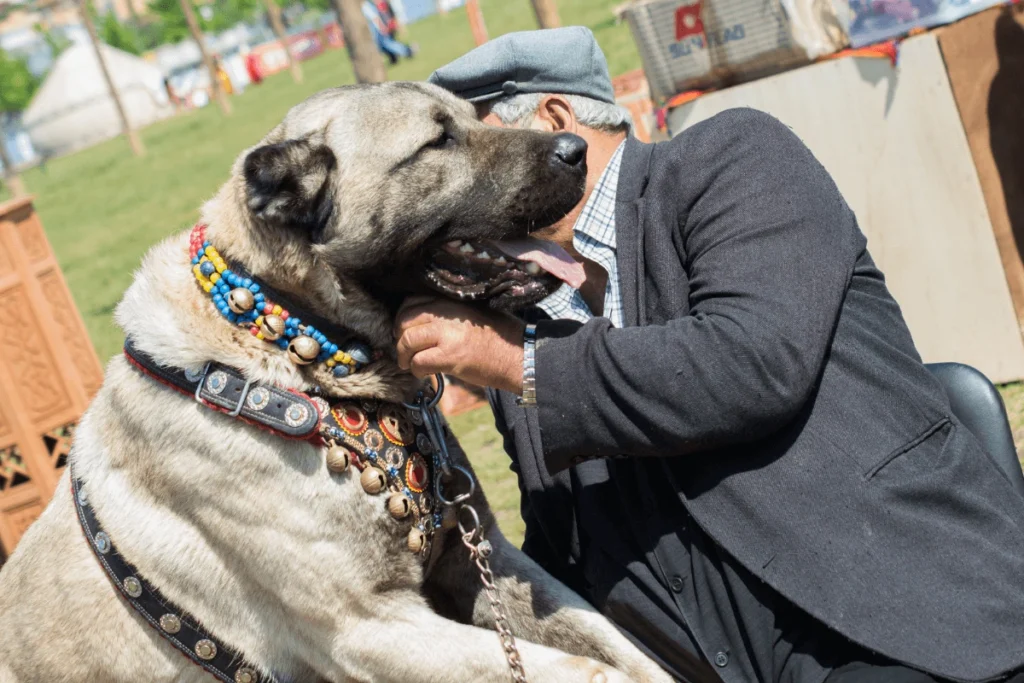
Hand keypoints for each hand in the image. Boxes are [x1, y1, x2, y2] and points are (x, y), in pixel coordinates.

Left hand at [394, 297, 525, 394]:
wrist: (519, 356)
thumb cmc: (500, 337)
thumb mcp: (473, 314)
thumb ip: (449, 313)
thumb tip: (422, 323)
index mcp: (452, 300)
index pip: (412, 301)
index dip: (403, 318)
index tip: (405, 331)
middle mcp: (447, 312)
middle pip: (405, 319)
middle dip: (399, 337)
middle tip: (404, 350)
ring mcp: (447, 334)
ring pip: (407, 341)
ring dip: (404, 356)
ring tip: (409, 364)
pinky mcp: (449, 356)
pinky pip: (418, 361)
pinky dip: (416, 369)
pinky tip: (423, 373)